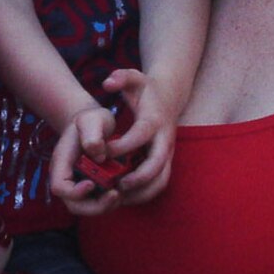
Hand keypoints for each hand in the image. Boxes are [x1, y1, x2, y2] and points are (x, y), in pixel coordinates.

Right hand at [49, 104, 121, 215]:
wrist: (95, 124)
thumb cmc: (91, 120)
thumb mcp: (91, 119)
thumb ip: (92, 134)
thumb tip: (98, 155)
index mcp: (62, 163)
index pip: (60, 188)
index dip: (75, 192)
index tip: (92, 183)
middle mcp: (69, 178)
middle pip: (74, 205)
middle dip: (95, 206)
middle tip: (115, 195)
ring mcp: (81, 185)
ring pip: (88, 208)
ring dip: (105, 206)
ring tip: (121, 194)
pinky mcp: (95, 189)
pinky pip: (100, 203)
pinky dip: (112, 201)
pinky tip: (124, 190)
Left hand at [100, 68, 180, 204]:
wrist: (170, 96)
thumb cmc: (146, 89)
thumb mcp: (134, 77)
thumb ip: (120, 77)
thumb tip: (107, 83)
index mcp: (154, 120)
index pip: (140, 136)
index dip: (122, 146)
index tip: (103, 152)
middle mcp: (165, 139)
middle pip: (157, 164)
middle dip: (137, 177)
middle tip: (116, 185)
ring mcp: (168, 153)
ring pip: (161, 180)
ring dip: (142, 192)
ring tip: (120, 197)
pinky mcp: (166, 162)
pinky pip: (160, 183)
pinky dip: (145, 193)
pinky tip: (125, 197)